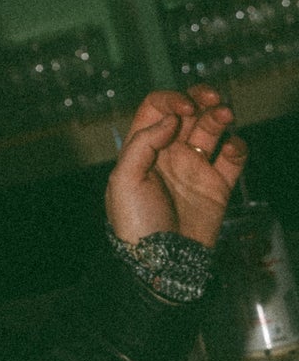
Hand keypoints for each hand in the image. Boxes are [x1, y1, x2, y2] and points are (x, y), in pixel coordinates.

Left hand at [105, 84, 246, 249]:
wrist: (163, 263)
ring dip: (220, 116)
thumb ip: (142, 143)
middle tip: (210, 97)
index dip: (171, 100)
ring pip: (211, 129)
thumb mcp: (123, 181)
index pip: (156, 109)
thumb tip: (170, 118)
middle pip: (187, 113)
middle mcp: (169, 154)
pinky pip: (232, 157)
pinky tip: (233, 147)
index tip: (184, 108)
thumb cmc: (136, 224)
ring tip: (225, 115)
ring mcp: (195, 168)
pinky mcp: (218, 186)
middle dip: (199, 98)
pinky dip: (237, 145)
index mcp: (143, 149)